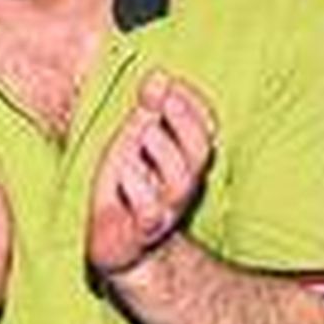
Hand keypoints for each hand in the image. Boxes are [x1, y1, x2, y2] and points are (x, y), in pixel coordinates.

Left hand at [87, 70, 214, 279]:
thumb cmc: (125, 189)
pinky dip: (138, 189)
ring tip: (141, 131)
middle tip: (161, 97)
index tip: (165, 80)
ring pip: (177, 183)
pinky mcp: (142, 233)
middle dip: (182, 122)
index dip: (190, 105)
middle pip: (196, 154)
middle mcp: (180, 188)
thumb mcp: (132, 145)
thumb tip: (158, 75)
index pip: (203, 132)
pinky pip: (149, 213)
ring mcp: (165, 212)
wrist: (120, 248)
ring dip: (159, 151)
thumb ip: (145, 115)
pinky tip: (126, 172)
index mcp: (182, 163)